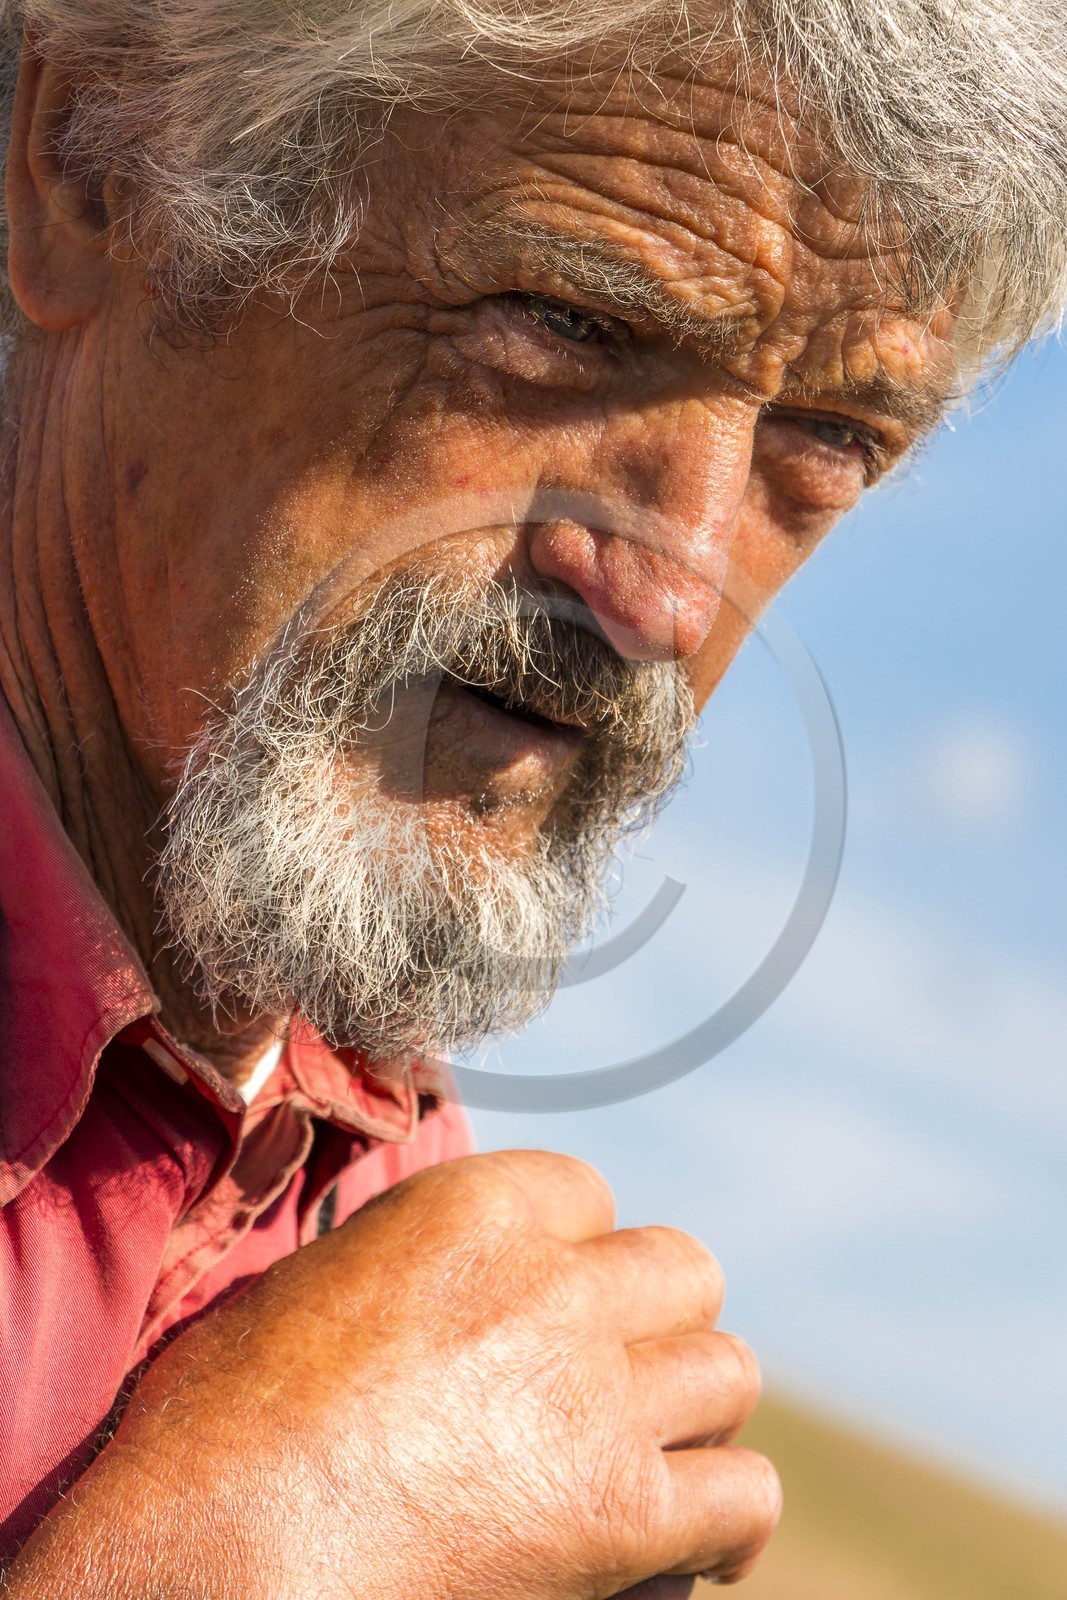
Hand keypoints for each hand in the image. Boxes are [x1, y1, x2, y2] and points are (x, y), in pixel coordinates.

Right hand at [7, 1150, 777, 1598]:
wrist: (214, 1549)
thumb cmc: (219, 1428)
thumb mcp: (313, 1286)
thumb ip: (414, 1263)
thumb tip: (449, 1292)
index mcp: (477, 1208)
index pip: (590, 1197)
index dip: (577, 1256)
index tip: (559, 1306)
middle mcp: (556, 1286)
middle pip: (681, 1273)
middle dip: (654, 1323)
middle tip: (615, 1379)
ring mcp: (596, 1396)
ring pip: (730, 1373)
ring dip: (697, 1412)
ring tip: (660, 1455)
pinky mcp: (621, 1511)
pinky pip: (742, 1496)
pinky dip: (727, 1522)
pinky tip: (697, 1546)